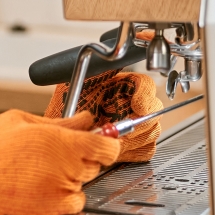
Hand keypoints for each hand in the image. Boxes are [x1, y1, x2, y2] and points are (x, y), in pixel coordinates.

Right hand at [0, 110, 119, 214]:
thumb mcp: (25, 121)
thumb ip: (61, 123)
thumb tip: (84, 120)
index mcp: (62, 144)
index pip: (108, 147)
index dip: (107, 143)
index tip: (102, 142)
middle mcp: (64, 171)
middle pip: (96, 167)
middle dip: (83, 158)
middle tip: (58, 152)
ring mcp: (55, 196)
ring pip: (82, 188)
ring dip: (71, 179)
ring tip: (42, 170)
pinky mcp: (44, 214)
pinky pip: (68, 207)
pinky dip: (60, 198)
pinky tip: (38, 186)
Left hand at [45, 71, 161, 162]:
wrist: (60, 132)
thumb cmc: (64, 106)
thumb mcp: (74, 84)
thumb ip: (94, 73)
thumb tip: (107, 62)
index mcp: (121, 84)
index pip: (146, 84)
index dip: (145, 95)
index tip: (137, 106)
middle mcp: (131, 104)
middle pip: (155, 110)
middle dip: (141, 122)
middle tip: (121, 130)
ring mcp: (134, 126)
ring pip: (152, 132)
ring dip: (134, 138)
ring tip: (113, 140)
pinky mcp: (133, 146)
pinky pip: (146, 150)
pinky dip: (133, 151)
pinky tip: (117, 148)